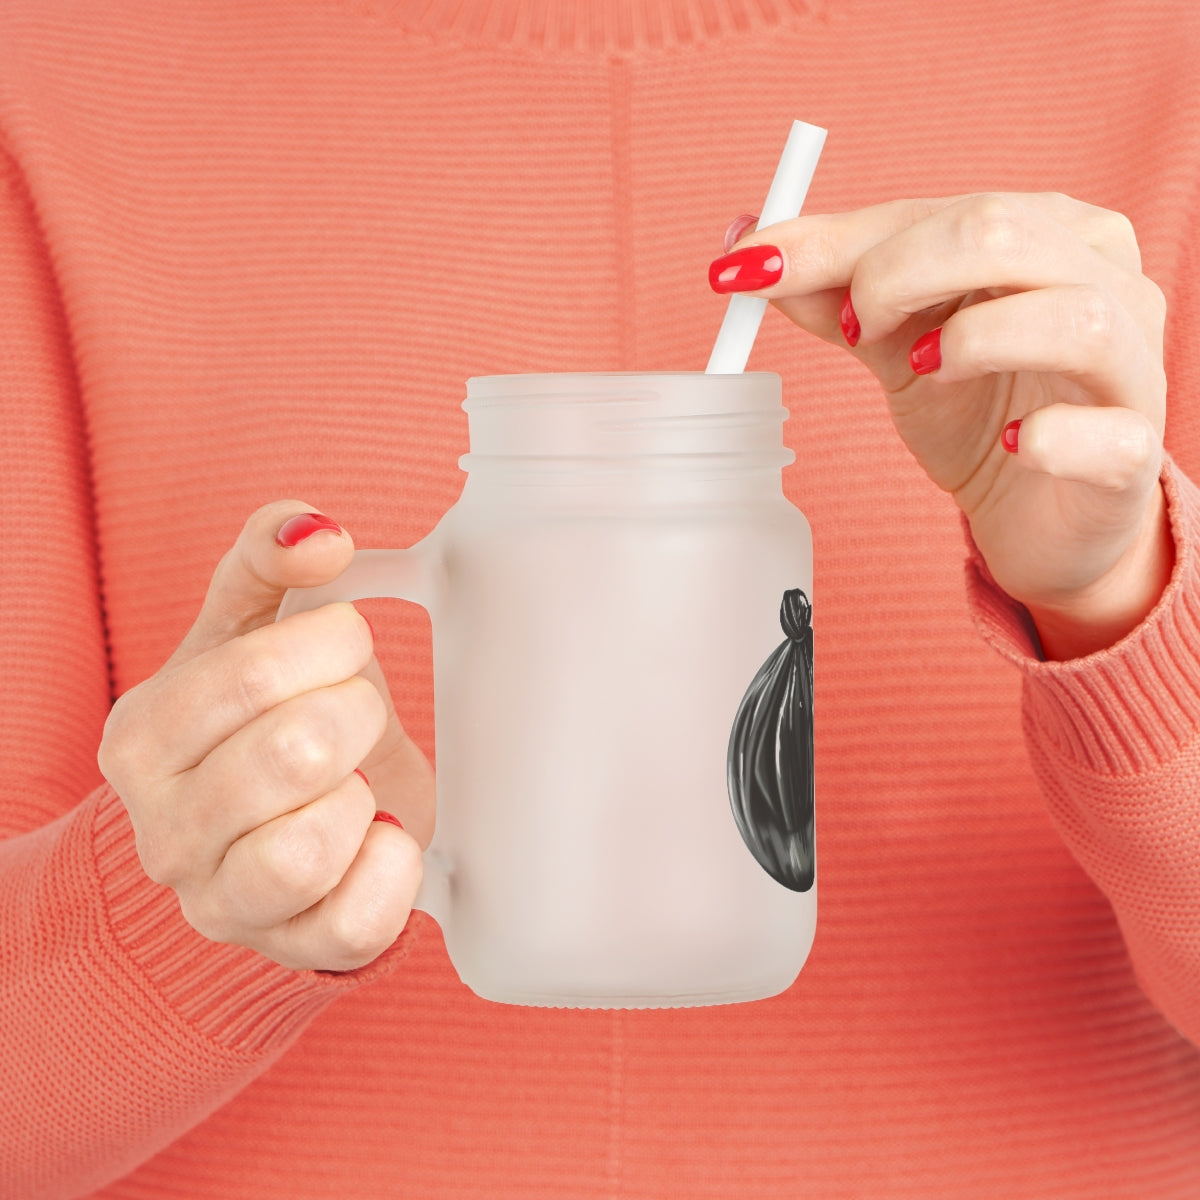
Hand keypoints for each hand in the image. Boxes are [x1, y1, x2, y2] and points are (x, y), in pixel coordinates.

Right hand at [97, 501, 433, 971]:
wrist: (270, 824)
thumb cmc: (261, 717)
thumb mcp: (249, 626)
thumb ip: (268, 558)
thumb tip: (318, 532)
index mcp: (143, 737)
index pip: (252, 674)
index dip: (330, 645)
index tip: (345, 643)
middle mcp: (164, 831)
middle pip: (294, 754)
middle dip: (356, 714)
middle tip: (356, 713)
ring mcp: (222, 902)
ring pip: (308, 849)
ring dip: (362, 796)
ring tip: (356, 780)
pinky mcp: (291, 949)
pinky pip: (356, 922)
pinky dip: (393, 867)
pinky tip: (381, 833)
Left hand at [712, 193, 1172, 658]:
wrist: (1039, 514)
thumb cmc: (978, 412)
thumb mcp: (896, 345)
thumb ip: (834, 295)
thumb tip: (748, 249)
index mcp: (1047, 234)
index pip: (938, 211)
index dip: (837, 240)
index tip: (750, 268)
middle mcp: (1105, 281)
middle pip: (1003, 234)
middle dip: (897, 274)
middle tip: (852, 329)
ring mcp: (1132, 366)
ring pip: (1074, 317)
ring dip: (974, 340)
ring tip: (922, 371)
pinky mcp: (1134, 455)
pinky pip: (1107, 434)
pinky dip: (1050, 437)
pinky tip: (1013, 445)